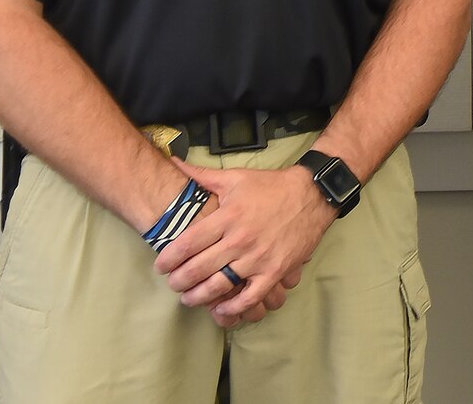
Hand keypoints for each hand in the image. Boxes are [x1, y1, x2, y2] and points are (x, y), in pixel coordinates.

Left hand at [156, 159, 334, 322]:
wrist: (312, 195)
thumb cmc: (271, 186)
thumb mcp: (235, 177)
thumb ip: (202, 175)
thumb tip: (173, 161)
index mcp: (228, 216)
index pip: (187, 244)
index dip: (168, 259)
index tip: (161, 266)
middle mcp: (240, 239)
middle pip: (198, 269)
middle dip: (179, 281)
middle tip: (174, 283)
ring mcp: (259, 257)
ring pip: (220, 286)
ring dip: (198, 297)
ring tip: (189, 298)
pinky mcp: (276, 270)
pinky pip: (250, 296)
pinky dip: (233, 308)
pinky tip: (221, 310)